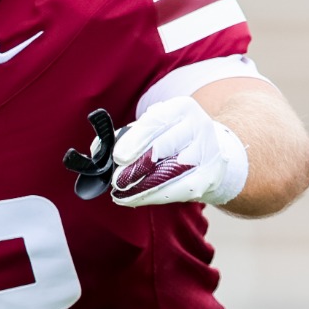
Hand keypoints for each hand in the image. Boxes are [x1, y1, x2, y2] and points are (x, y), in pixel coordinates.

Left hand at [108, 95, 249, 207]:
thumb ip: (126, 136)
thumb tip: (98, 149)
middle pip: (164, 147)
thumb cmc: (171, 138)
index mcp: (182, 108)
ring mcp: (208, 152)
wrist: (209, 151)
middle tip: (117, 180)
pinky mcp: (210, 176)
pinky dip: (154, 196)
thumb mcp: (152, 128)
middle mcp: (199, 126)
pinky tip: (135, 199)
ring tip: (120, 194)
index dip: (135, 140)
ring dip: (142, 186)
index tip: (118, 156)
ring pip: (171, 172)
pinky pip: (179, 189)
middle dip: (137, 166)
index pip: (156, 121)